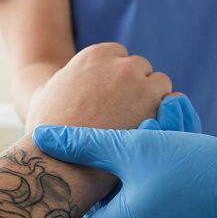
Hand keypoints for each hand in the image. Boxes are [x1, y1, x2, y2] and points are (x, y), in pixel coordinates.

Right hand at [25, 43, 171, 130]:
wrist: (61, 161)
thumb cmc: (47, 134)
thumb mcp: (43, 96)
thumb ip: (58, 84)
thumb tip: (54, 87)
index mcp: (95, 56)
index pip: (120, 57)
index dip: (117, 80)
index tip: (112, 100)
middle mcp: (121, 65)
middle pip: (141, 69)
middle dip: (137, 88)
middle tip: (125, 116)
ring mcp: (141, 85)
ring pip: (160, 84)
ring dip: (154, 101)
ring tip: (137, 128)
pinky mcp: (157, 109)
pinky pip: (174, 104)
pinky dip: (166, 117)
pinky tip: (149, 135)